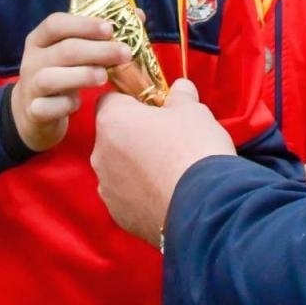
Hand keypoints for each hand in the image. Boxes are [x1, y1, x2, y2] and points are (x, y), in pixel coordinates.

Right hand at [10, 12, 129, 152]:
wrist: (34, 113)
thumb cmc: (62, 74)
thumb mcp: (75, 52)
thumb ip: (100, 34)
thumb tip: (138, 15)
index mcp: (40, 39)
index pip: (56, 23)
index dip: (84, 24)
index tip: (110, 28)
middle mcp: (32, 60)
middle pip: (64, 50)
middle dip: (98, 50)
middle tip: (125, 53)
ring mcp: (31, 86)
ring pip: (51, 78)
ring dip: (82, 75)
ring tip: (105, 77)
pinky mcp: (34, 111)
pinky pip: (48, 107)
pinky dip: (65, 105)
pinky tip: (79, 104)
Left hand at [92, 79, 236, 245]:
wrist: (204, 207)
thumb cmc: (194, 150)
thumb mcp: (193, 111)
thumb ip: (180, 97)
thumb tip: (180, 89)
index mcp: (112, 121)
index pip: (111, 99)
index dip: (133, 100)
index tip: (155, 106)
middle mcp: (101, 154)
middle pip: (113, 135)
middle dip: (135, 134)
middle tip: (167, 138)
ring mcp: (108, 188)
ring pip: (119, 168)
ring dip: (137, 165)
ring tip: (170, 169)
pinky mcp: (120, 215)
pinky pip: (127, 196)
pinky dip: (142, 192)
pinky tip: (168, 192)